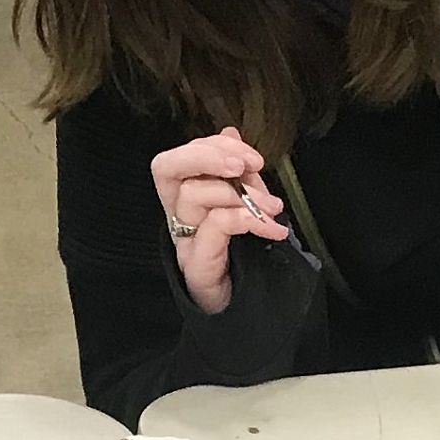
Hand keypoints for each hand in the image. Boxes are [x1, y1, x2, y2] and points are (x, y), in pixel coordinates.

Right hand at [150, 127, 290, 315]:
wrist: (241, 309)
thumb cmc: (239, 254)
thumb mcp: (242, 203)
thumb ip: (235, 172)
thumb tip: (230, 130)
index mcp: (182, 198)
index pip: (176, 158)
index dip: (211, 146)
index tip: (251, 156)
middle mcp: (175, 217)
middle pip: (166, 167)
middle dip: (207, 155)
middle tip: (246, 165)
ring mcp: (183, 241)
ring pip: (192, 196)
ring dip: (240, 194)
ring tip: (273, 208)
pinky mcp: (197, 264)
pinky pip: (215, 227)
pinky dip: (246, 219)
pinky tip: (272, 228)